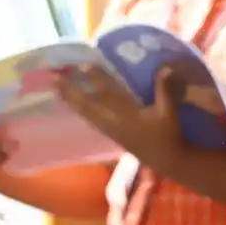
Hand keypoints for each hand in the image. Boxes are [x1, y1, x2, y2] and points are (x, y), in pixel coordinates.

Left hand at [56, 63, 184, 170]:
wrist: (167, 161)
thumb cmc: (169, 135)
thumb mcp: (170, 112)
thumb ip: (165, 90)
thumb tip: (165, 67)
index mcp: (127, 114)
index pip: (107, 92)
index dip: (95, 77)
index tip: (82, 64)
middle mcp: (114, 121)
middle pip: (87, 104)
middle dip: (71, 90)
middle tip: (55, 77)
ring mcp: (111, 129)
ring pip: (86, 113)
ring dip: (71, 100)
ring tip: (58, 89)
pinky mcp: (112, 135)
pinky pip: (91, 120)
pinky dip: (81, 111)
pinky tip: (77, 107)